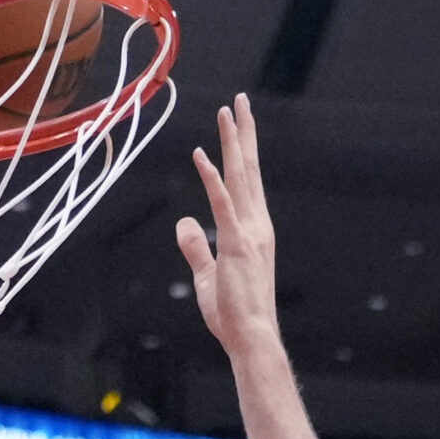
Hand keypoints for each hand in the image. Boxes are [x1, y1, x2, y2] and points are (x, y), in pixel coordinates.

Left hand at [176, 94, 278, 360]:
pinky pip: (221, 204)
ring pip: (239, 177)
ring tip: (227, 111)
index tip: (239, 124)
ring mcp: (248, 233)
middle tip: (238, 101)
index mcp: (253, 231)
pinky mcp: (234, 245)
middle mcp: (256, 225)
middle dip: (243, 133)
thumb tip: (183, 223)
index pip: (247, 183)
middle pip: (248, 170)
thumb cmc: (233, 314)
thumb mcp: (208, 276)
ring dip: (232, 142)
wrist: (251, 337)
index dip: (242, 151)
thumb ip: (195, 247)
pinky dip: (211, 178)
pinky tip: (202, 155)